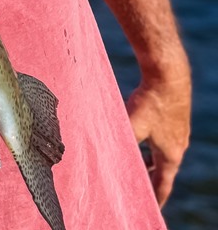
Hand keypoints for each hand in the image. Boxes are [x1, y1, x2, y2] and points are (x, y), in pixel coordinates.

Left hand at [126, 68, 191, 205]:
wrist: (168, 76)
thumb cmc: (150, 102)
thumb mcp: (131, 126)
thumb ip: (121, 143)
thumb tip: (104, 154)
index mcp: (170, 155)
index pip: (163, 184)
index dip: (155, 197)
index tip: (150, 207)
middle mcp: (178, 146)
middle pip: (163, 170)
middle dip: (150, 179)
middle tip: (139, 187)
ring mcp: (179, 132)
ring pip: (162, 153)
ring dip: (149, 160)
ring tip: (136, 165)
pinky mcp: (175, 119)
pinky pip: (162, 139)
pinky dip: (151, 144)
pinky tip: (139, 136)